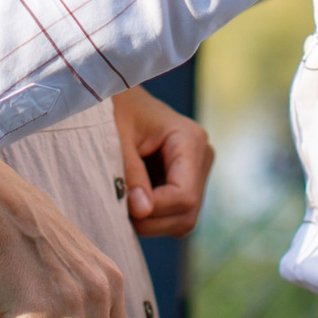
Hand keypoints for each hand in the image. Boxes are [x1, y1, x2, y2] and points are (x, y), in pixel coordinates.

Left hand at [112, 86, 212, 237]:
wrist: (118, 95)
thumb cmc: (116, 109)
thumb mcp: (117, 137)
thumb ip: (130, 172)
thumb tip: (142, 211)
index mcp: (190, 139)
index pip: (184, 194)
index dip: (155, 209)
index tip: (124, 208)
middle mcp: (201, 156)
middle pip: (187, 212)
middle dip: (151, 220)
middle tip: (116, 210)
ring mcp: (197, 172)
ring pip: (183, 220)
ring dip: (151, 222)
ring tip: (122, 205)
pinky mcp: (187, 182)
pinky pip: (175, 215)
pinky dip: (152, 218)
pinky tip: (131, 202)